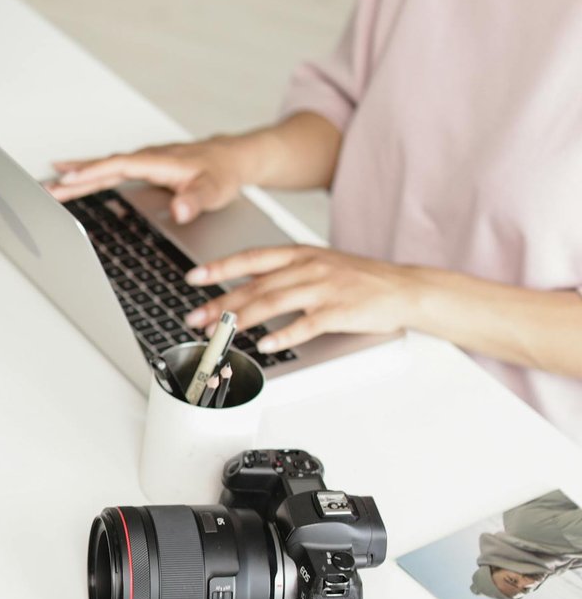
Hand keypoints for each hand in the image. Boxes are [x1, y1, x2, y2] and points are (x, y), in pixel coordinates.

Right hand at [46, 135, 258, 224]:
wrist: (231, 158)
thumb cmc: (222, 173)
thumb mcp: (214, 190)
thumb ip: (196, 201)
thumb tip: (180, 210)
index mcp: (158, 162)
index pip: (118, 166)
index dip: (93, 173)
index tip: (68, 179)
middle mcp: (145, 158)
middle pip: (102, 167)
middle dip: (73, 178)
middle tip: (46, 189)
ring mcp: (141, 161)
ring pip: (101, 166)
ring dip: (75, 174)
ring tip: (48, 184)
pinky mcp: (139, 165)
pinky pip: (107, 167)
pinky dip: (86, 170)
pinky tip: (70, 173)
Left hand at [182, 246, 423, 351]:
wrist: (405, 287)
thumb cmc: (360, 278)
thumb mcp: (318, 263)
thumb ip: (283, 271)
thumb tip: (245, 282)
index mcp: (301, 253)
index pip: (252, 257)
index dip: (220, 267)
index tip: (194, 277)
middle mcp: (309, 267)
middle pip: (256, 285)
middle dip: (221, 302)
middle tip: (196, 318)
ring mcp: (325, 288)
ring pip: (274, 302)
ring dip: (242, 319)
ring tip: (220, 332)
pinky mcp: (340, 310)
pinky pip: (306, 324)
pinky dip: (283, 334)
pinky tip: (265, 344)